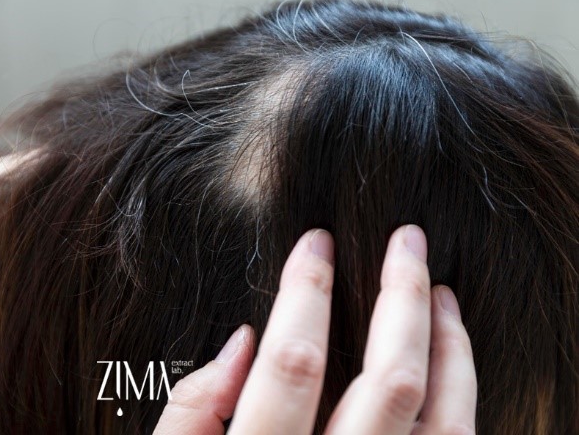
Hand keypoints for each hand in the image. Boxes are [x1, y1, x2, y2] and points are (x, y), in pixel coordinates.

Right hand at [153, 225, 476, 433]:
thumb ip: (191, 415)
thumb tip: (240, 341)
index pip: (296, 361)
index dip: (309, 290)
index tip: (317, 241)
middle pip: (391, 381)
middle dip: (401, 297)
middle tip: (408, 240)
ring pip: (446, 421)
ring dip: (451, 345)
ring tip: (441, 290)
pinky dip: (465, 398)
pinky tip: (453, 361)